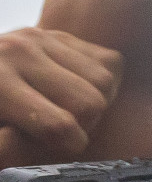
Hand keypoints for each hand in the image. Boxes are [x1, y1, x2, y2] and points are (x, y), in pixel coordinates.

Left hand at [0, 28, 120, 167]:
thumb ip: (13, 147)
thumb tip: (55, 143)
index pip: (58, 125)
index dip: (69, 145)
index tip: (59, 147)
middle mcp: (19, 51)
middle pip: (90, 102)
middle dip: (86, 124)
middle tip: (63, 129)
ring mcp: (41, 38)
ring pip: (104, 81)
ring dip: (94, 103)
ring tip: (68, 109)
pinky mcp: (59, 34)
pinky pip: (108, 63)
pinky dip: (99, 84)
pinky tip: (74, 90)